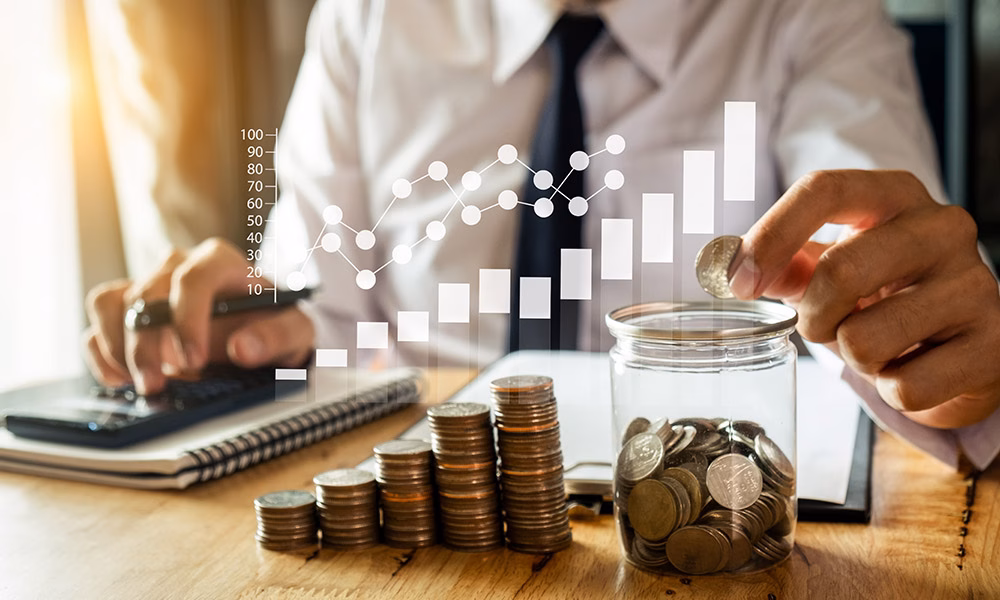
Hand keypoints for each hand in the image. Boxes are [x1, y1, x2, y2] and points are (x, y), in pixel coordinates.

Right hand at [83, 238, 314, 393]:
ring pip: (113, 303)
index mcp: (220, 261)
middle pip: (147, 295)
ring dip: (119, 347)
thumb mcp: (293, 331)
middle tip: (158, 384)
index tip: (193, 360)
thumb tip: (243, 348)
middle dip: (148, 344)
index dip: (188, 319)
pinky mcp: (128, 308)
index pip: (194, 278)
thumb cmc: (274, 323)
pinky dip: (101, 351)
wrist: (258, 329)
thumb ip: (276, 337)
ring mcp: (149, 285)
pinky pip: (99, 320)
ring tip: (142, 383)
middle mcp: (178, 266)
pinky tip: (120, 378)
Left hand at [729, 170, 999, 428]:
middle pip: (839, 271)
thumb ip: (780, 262)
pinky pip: (904, 387)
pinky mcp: (993, 344)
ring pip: (865, 339)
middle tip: (825, 326)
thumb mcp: (829, 265)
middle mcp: (943, 227)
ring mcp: (976, 284)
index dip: (770, 237)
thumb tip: (722, 266)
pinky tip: (912, 368)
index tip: (738, 283)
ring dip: (854, 358)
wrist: (961, 341)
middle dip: (813, 317)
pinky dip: (892, 391)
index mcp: (894, 194)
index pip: (823, 189)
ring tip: (879, 343)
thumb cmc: (883, 294)